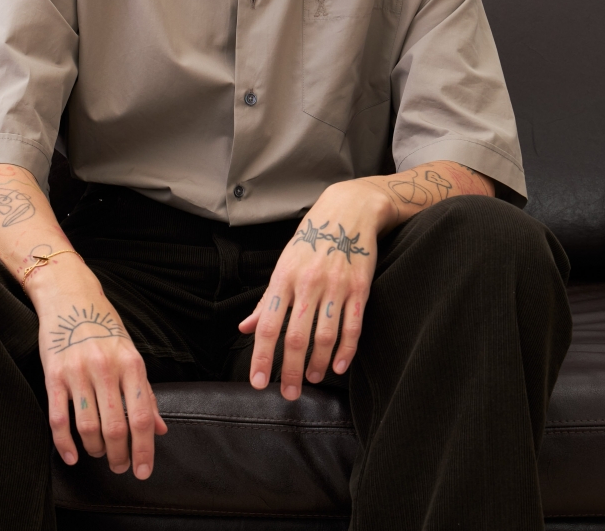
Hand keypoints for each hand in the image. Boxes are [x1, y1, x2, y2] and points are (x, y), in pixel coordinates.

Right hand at [28, 256, 166, 477]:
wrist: (70, 297)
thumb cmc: (105, 327)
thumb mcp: (131, 354)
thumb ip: (145, 393)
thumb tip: (161, 429)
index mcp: (132, 363)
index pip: (143, 416)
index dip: (145, 449)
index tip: (144, 471)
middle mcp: (107, 368)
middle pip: (117, 427)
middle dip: (119, 456)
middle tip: (119, 467)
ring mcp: (78, 372)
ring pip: (89, 427)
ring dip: (96, 450)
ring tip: (100, 454)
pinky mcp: (54, 376)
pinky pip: (59, 419)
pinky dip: (66, 444)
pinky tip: (72, 456)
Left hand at [238, 179, 392, 399]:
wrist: (348, 211)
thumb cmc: (310, 240)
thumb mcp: (283, 264)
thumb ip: (266, 300)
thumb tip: (245, 328)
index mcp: (283, 277)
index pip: (267, 324)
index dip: (261, 356)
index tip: (258, 382)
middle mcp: (307, 283)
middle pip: (295, 337)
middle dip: (289, 371)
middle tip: (287, 393)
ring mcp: (335, 286)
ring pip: (325, 336)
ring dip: (316, 364)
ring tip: (310, 379)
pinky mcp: (360, 288)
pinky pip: (352, 326)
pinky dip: (346, 351)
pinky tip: (338, 367)